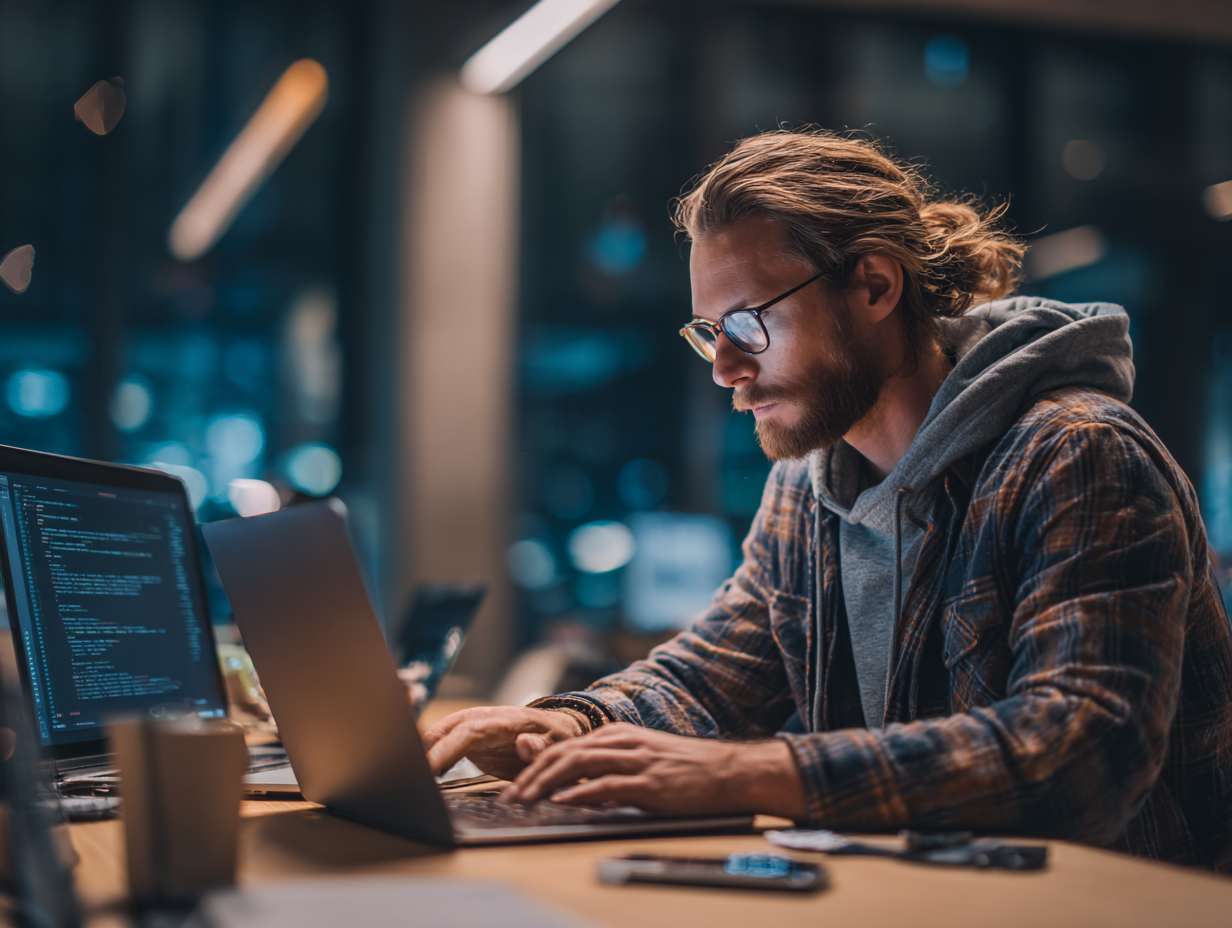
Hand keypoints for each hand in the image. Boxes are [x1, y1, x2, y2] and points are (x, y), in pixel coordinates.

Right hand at [422, 706, 586, 778]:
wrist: (558, 729)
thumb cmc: (559, 738)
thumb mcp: (559, 745)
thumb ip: (540, 747)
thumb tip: (522, 744)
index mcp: (505, 721)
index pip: (469, 730)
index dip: (447, 748)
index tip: (430, 767)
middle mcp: (486, 719)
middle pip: (449, 728)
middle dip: (426, 748)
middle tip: (407, 775)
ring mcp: (476, 726)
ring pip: (443, 731)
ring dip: (424, 749)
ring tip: (407, 774)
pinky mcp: (472, 738)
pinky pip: (447, 740)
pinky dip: (431, 752)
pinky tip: (420, 770)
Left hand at [500, 722, 806, 819]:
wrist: (727, 771)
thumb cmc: (683, 770)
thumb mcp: (638, 762)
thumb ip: (604, 769)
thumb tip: (568, 785)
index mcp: (617, 735)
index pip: (564, 747)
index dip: (534, 766)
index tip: (513, 788)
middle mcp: (622, 742)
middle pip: (564, 753)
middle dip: (531, 776)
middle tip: (508, 799)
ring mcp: (637, 760)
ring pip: (579, 765)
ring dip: (546, 784)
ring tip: (525, 800)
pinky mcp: (651, 782)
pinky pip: (608, 785)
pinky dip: (581, 793)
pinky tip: (563, 801)